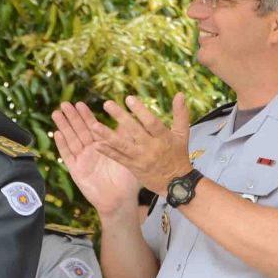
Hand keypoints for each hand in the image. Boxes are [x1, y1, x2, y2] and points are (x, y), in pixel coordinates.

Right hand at [52, 102, 141, 216]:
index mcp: (103, 145)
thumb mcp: (128, 155)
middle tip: (64, 103)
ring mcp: (82, 160)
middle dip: (72, 117)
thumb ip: (125, 138)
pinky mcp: (76, 171)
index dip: (85, 115)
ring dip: (63, 127)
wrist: (120, 200)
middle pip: (79, 130)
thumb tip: (127, 119)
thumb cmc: (127, 179)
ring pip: (71, 140)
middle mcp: (91, 151)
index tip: (80, 103)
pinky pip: (68, 156)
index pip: (92, 126)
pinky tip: (57, 133)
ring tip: (56, 113)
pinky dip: (62, 145)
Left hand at [74, 94, 191, 196]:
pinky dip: (108, 151)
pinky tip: (96, 144)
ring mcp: (141, 158)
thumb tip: (180, 94)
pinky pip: (119, 158)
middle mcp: (151, 147)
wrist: (176, 183)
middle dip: (120, 117)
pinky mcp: (133, 167)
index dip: (140, 111)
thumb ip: (180, 114)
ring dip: (107, 135)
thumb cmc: (178, 155)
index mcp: (163, 138)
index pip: (151, 122)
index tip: (128, 98)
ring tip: (94, 125)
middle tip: (107, 104)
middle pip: (134, 131)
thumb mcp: (182, 134)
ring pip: (122, 145)